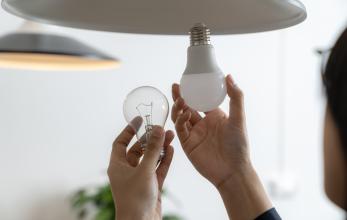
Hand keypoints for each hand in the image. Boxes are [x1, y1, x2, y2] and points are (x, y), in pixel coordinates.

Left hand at [108, 118, 174, 219]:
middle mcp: (127, 171)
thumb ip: (152, 150)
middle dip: (150, 139)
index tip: (139, 120)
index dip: (129, 130)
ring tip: (170, 136)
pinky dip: (164, 160)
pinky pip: (158, 169)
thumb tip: (157, 129)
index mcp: (117, 166)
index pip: (120, 142)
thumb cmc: (135, 199)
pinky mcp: (151, 186)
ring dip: (159, 148)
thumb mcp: (144, 170)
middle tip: (161, 128)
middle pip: (138, 149)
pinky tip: (171, 150)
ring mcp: (140, 178)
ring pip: (150, 159)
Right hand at [171, 75, 271, 219]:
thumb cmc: (238, 145)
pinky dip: (180, 120)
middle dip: (180, 97)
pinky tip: (184, 114)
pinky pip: (180, 129)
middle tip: (175, 86)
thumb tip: (229, 76)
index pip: (201, 100)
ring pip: (181, 117)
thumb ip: (235, 97)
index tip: (187, 81)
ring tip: (180, 99)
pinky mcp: (187, 144)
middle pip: (187, 107)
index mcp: (214, 116)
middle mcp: (203, 124)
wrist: (232, 171)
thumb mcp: (239, 118)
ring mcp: (194, 134)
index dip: (193, 91)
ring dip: (179, 107)